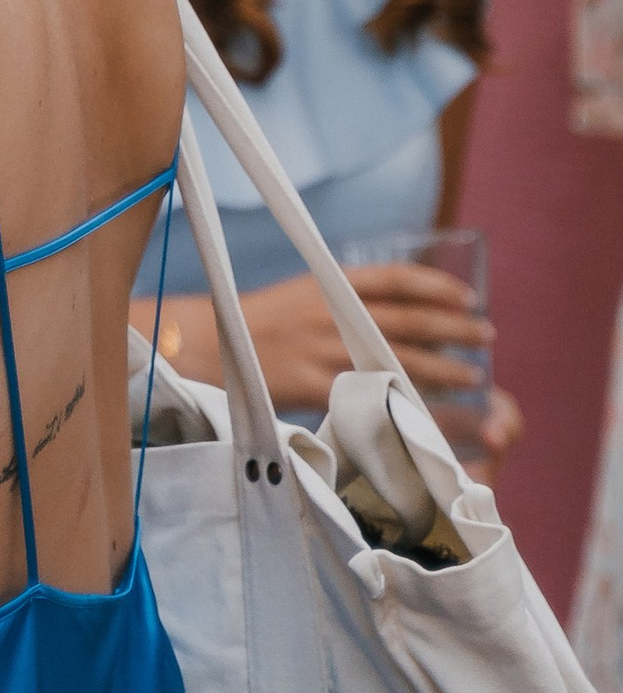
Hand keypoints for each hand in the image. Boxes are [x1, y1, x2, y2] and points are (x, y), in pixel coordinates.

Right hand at [153, 264, 497, 423]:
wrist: (206, 346)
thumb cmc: (258, 324)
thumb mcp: (302, 296)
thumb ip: (345, 301)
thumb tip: (402, 313)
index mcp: (328, 283)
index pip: (396, 278)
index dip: (437, 285)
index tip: (468, 296)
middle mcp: (332, 313)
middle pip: (409, 320)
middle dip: (454, 329)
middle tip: (486, 336)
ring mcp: (326, 351)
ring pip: (401, 360)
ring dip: (445, 369)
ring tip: (475, 378)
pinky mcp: (318, 386)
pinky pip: (375, 396)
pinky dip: (408, 405)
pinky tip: (431, 415)